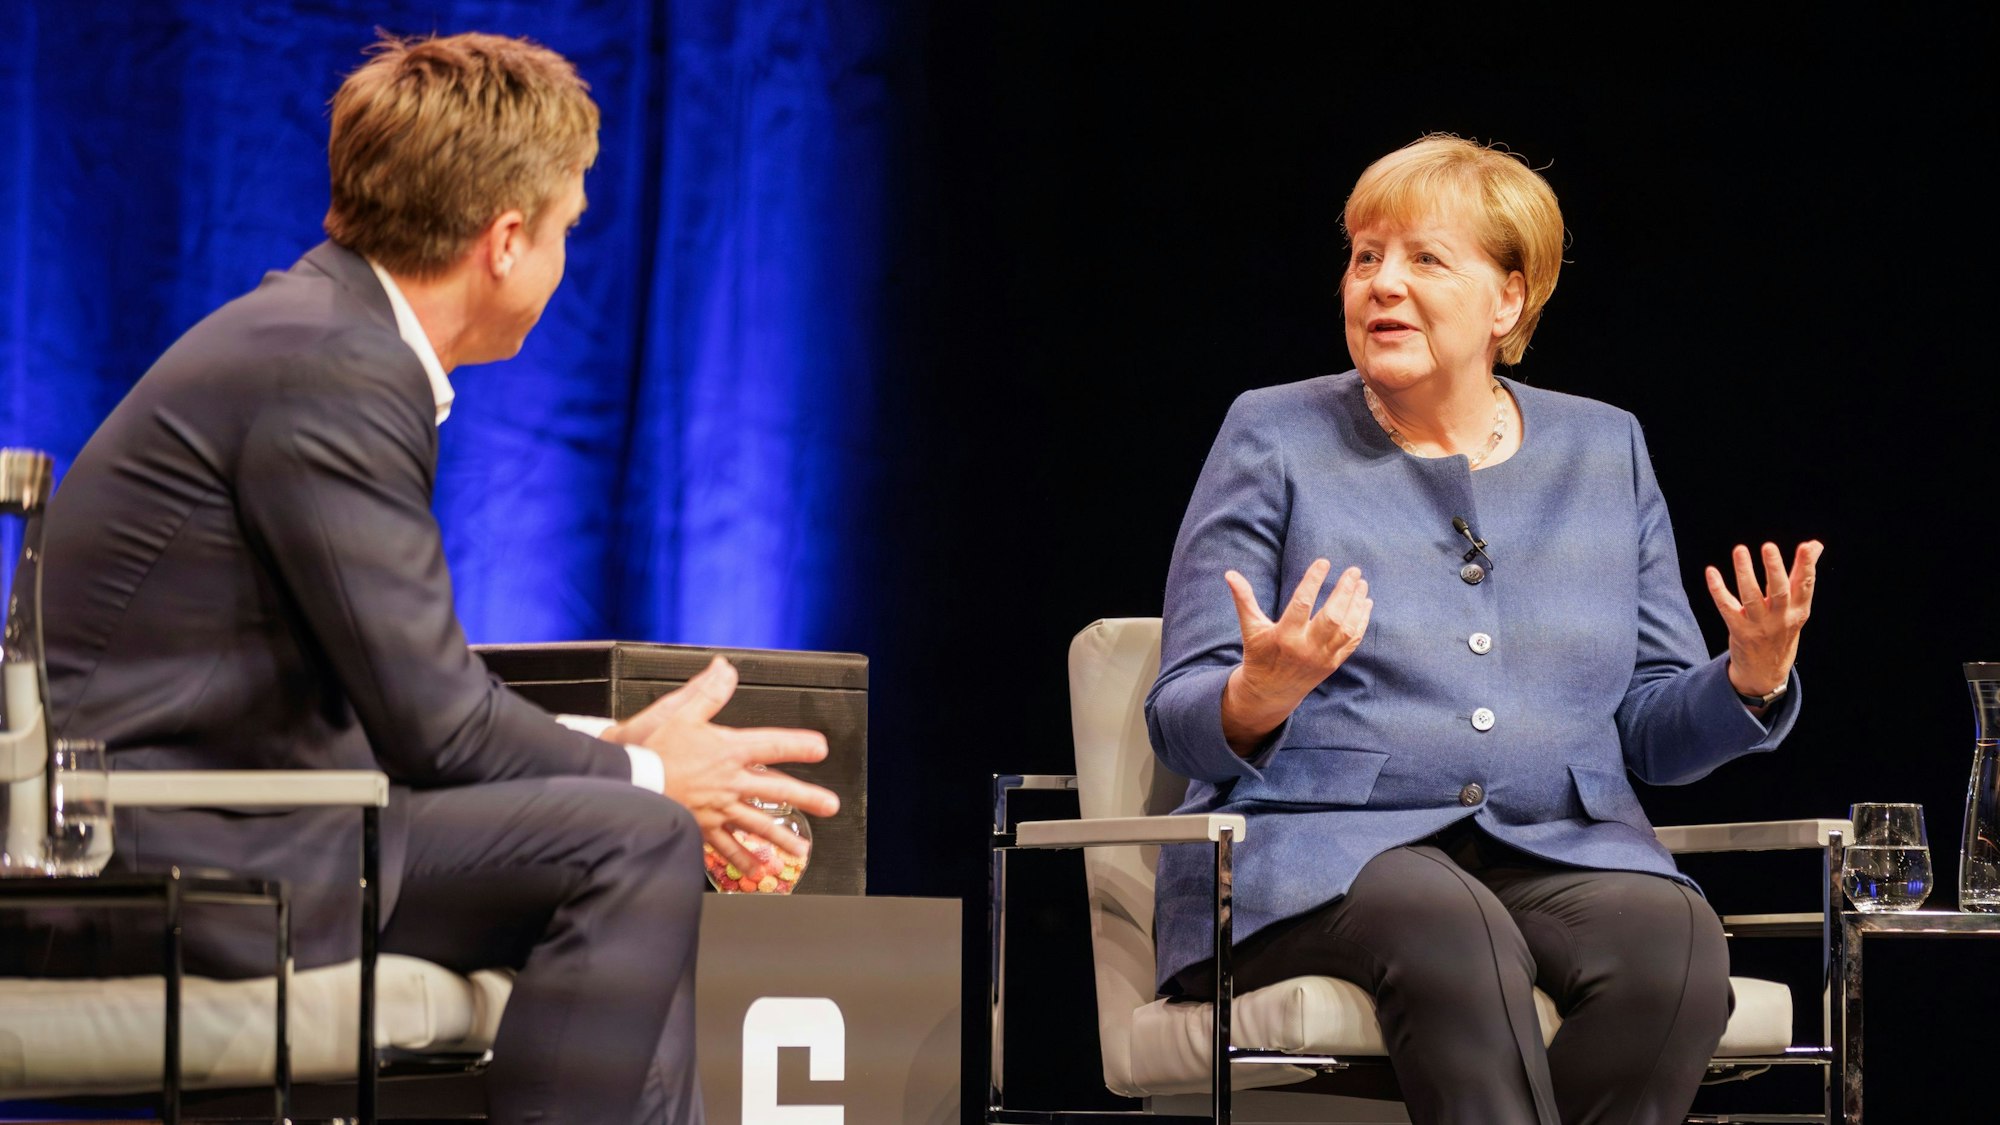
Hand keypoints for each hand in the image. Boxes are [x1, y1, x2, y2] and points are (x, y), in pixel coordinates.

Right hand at [605, 656, 839, 877]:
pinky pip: (726, 847)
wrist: (627, 783)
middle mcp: (729, 782)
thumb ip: (708, 692)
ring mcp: (718, 808)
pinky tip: (758, 872)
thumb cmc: (652, 750)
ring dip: (781, 838)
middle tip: (830, 806)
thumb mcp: (680, 712)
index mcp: (728, 751)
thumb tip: (726, 669)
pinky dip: (743, 861)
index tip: (820, 749)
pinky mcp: (702, 827)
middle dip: (807, 798)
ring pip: (757, 824)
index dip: (799, 745)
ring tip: (801, 851)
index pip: (772, 745)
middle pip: (776, 791)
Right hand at [1220, 559, 1370, 753]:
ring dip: (1357, 604)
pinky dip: (1361, 621)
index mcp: (1284, 636)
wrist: (1270, 692)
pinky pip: (1352, 641)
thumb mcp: (1250, 628)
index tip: (1324, 561)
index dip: (1313, 581)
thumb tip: (1230, 573)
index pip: (1302, 604)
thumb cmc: (1259, 654)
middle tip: (1354, 570)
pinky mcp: (1333, 663)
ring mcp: (1322, 657)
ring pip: (1346, 628)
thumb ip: (1244, 600)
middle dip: (1345, 591)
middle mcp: (1306, 648)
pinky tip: (1365, 602)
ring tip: (1361, 582)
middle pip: (1332, 617)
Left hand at [1704, 540, 1823, 698]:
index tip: (1807, 546)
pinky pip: (1727, 607)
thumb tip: (1815, 544)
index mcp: (1799, 610)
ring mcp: (1759, 626)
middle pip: (1779, 591)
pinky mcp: (1738, 631)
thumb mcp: (1798, 606)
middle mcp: (1781, 618)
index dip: (1807, 565)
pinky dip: (1718, 590)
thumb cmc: (1782, 628)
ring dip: (1745, 573)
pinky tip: (1711, 572)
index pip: (1805, 585)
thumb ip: (1802, 574)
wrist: (1766, 671)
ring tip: (1740, 550)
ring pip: (1751, 597)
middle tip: (1768, 546)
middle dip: (1774, 569)